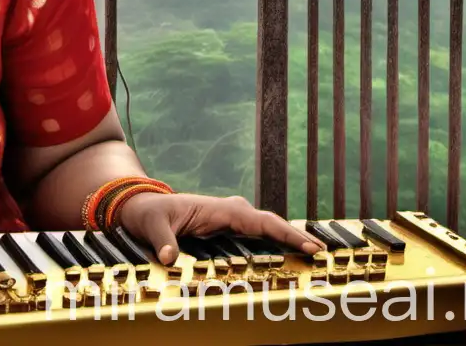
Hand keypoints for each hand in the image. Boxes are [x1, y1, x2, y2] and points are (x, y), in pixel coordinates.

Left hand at [118, 192, 324, 265]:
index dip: (285, 233)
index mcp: (219, 209)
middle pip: (271, 224)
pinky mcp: (229, 229)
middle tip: (324, 254)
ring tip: (316, 258)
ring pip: (267, 230)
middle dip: (297, 237)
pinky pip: (258, 236)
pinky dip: (275, 244)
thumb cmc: (149, 214)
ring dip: (289, 241)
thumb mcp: (153, 226)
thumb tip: (169, 258)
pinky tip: (290, 258)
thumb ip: (163, 242)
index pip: (259, 221)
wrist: (141, 207)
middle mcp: (230, 212)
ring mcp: (231, 220)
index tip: (309, 245)